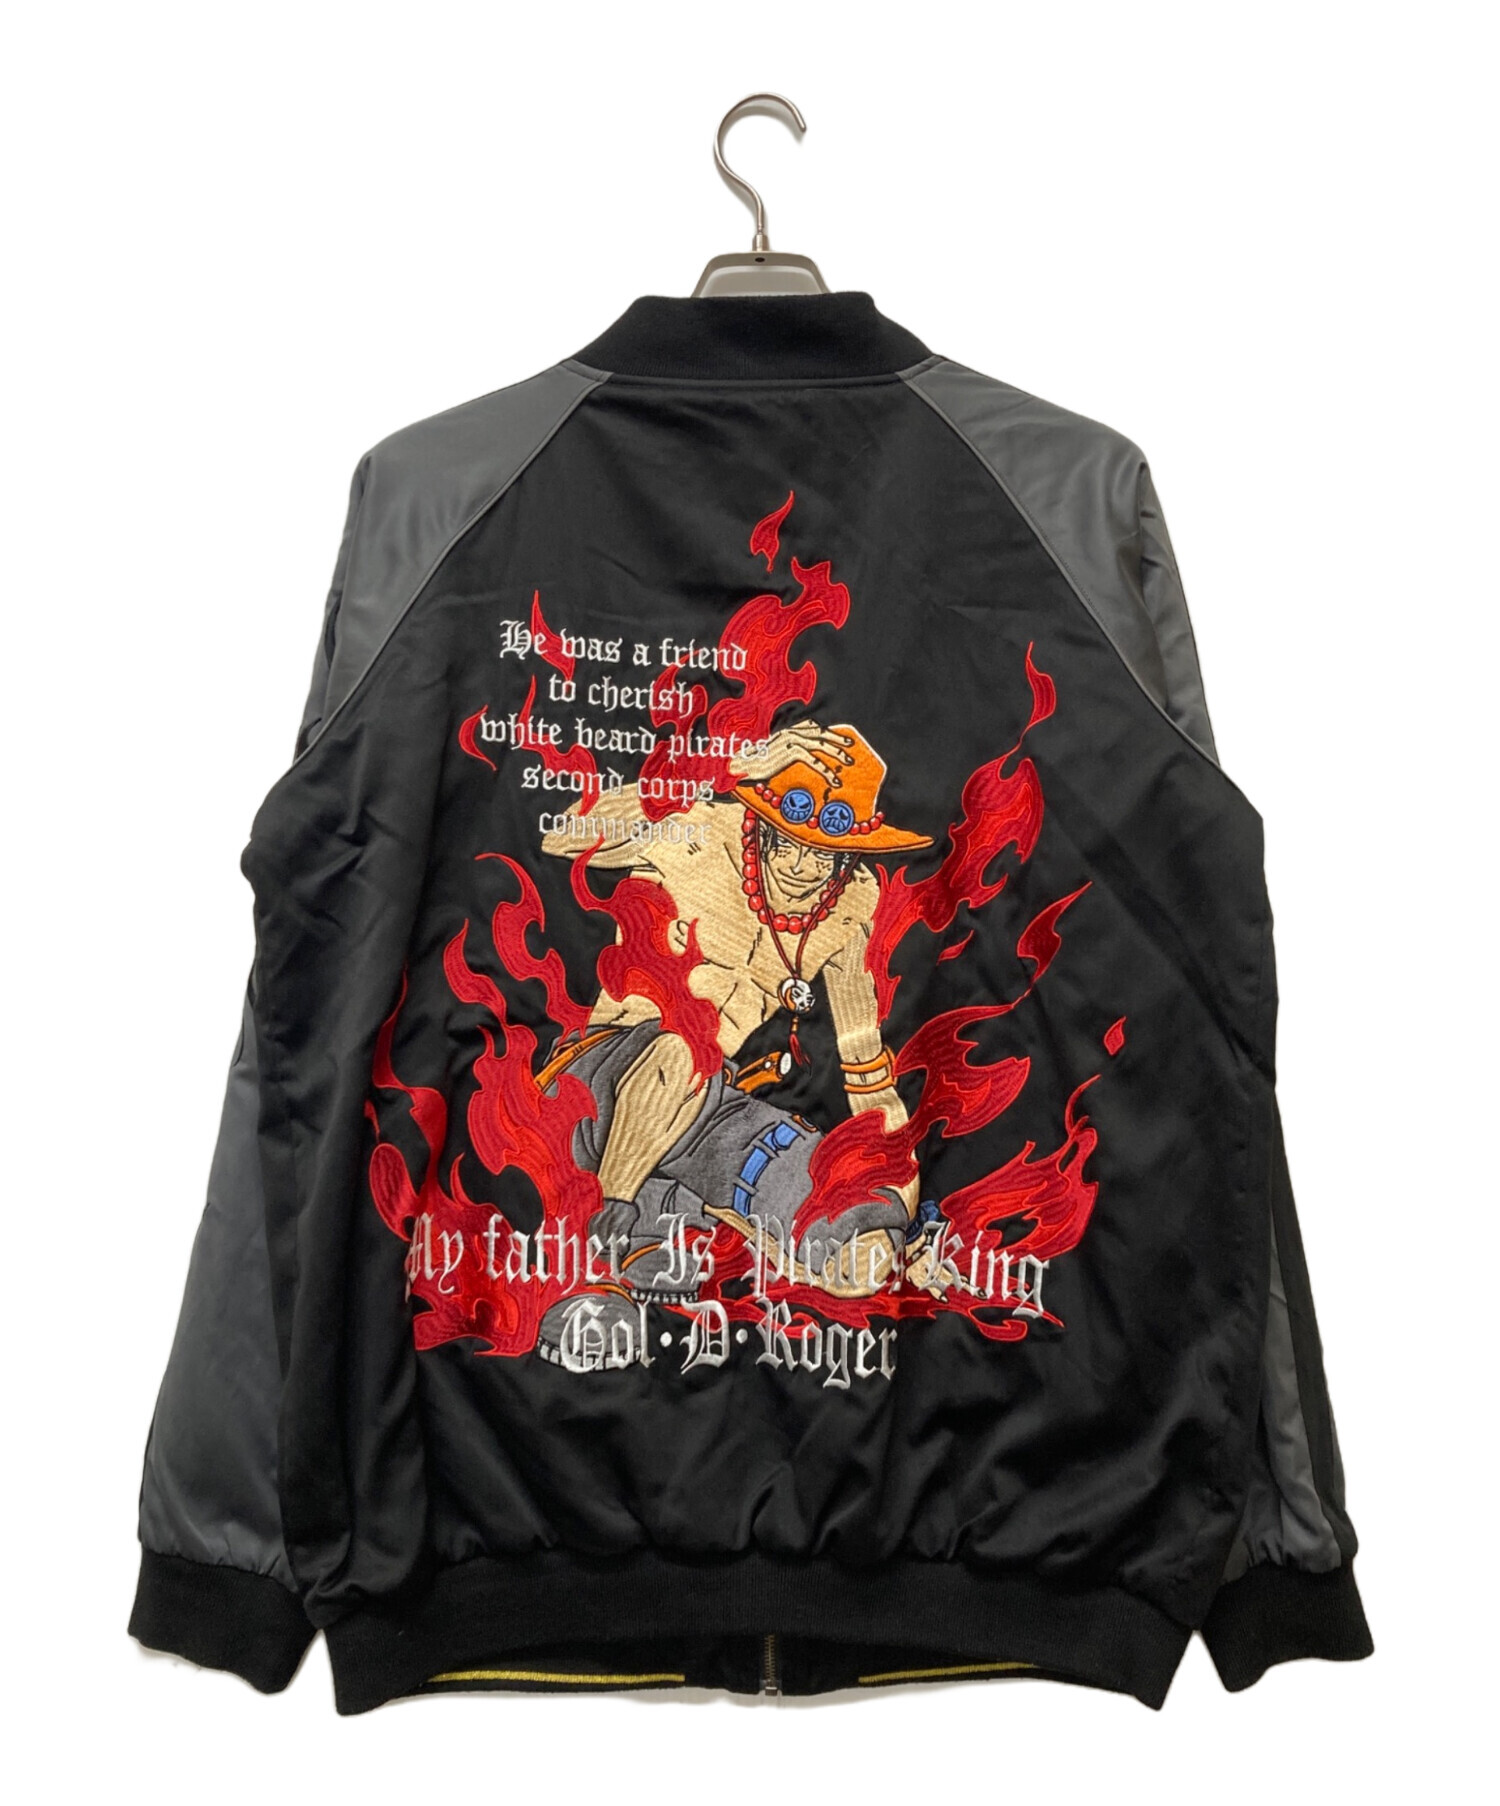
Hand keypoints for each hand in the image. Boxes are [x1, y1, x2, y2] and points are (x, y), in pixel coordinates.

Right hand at [729, 718, 855, 786]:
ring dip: (837, 753)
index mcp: (788, 729)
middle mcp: (791, 731)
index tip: (841, 737)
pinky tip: (834, 779)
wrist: (743, 765)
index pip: (813, 726)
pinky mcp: (790, 752)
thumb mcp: (775, 752)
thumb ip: (788, 749)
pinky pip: (813, 761)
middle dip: (837, 739)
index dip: (828, 731)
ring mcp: (791, 740)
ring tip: (848, 761)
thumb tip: (800, 755)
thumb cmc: (757, 762)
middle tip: (851, 745)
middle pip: (820, 733)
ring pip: (820, 745)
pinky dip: (826, 770)